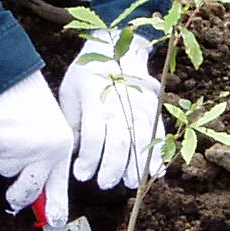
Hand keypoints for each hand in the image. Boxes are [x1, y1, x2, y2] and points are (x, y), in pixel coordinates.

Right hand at [0, 70, 72, 225]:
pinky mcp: (1, 144)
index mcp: (61, 148)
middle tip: (15, 198)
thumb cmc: (34, 111)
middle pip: (26, 192)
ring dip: (6, 159)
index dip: (56, 206)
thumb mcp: (50, 135)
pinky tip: (4, 129)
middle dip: (19, 198)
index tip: (55, 222)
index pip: (58, 185)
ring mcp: (22, 150)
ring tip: (15, 135)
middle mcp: (44, 152)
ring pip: (6, 171)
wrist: (15, 82)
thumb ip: (46, 166)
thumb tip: (35, 202)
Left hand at [59, 28, 163, 190]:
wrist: (116, 47)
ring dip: (136, 165)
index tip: (81, 174)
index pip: (94, 136)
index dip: (89, 160)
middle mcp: (119, 102)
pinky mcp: (153, 108)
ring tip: (129, 183)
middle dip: (112, 168)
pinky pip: (158, 134)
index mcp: (94, 97)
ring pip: (141, 140)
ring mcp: (139, 105)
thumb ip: (73, 121)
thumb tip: (73, 153)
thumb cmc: (86, 74)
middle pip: (119, 142)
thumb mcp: (70, 92)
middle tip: (104, 183)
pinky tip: (155, 172)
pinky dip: (158, 154)